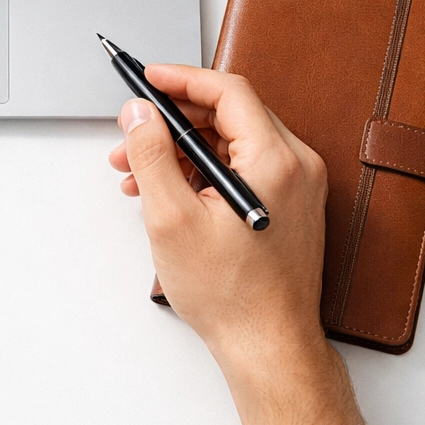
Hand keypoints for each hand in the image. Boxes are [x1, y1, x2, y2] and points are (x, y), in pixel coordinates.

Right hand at [109, 65, 365, 424]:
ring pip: (227, 141)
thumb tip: (139, 111)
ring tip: (135, 173)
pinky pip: (237, 166)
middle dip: (170, 121)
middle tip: (130, 133)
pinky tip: (163, 192)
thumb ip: (151, 153)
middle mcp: (294, 165)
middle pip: (226, 113)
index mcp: (275, 160)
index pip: (226, 90)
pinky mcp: (285, 204)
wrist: (268, 347)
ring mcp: (294, 186)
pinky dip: (198, 170)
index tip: (146, 78)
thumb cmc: (230, 294)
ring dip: (179, 148)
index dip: (180, 78)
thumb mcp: (171, 217)